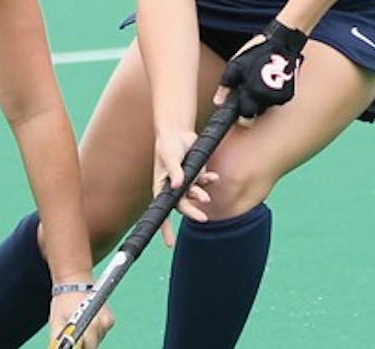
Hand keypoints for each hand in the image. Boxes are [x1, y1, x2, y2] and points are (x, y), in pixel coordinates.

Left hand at [49, 288, 113, 347]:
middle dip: (82, 343)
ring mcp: (107, 322)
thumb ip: (58, 338)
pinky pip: (101, 332)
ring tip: (79, 324)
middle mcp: (101, 324)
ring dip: (88, 337)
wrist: (75, 280)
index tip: (72, 343)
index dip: (78, 347)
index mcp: (88, 324)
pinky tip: (86, 320)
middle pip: (92, 345)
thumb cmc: (64, 299)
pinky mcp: (110, 320)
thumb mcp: (56, 320)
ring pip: (97, 339)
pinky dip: (94, 330)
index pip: (86, 347)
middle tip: (72, 334)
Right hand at [152, 129, 217, 246]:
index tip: (168, 243)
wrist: (178, 132)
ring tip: (206, 196)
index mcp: (161, 187)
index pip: (161, 211)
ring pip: (195, 196)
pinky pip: (204, 184)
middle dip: (192, 213)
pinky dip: (209, 181)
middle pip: (182, 207)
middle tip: (203, 219)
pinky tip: (213, 176)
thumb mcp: (169, 157)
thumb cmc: (168, 145)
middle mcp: (173, 188)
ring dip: (201, 196)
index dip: (164, 228)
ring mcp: (186, 183)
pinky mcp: (196, 175)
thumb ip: (175, 171)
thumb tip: (178, 186)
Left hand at [216, 19, 306, 121]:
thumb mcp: (235, 66)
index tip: (239, 118)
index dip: (241, 119)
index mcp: (252, 92)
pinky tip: (270, 81)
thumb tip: (218, 103)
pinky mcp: (289, 93)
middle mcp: (267, 97)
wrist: (282, 44)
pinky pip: (276, 100)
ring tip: (259, 81)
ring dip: (261, 99)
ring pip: (267, 106)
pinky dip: (271, 94)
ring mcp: (280, 96)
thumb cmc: (256, 53)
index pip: (246, 117)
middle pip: (257, 112)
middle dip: (251, 106)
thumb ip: (225, 86)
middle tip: (248, 90)